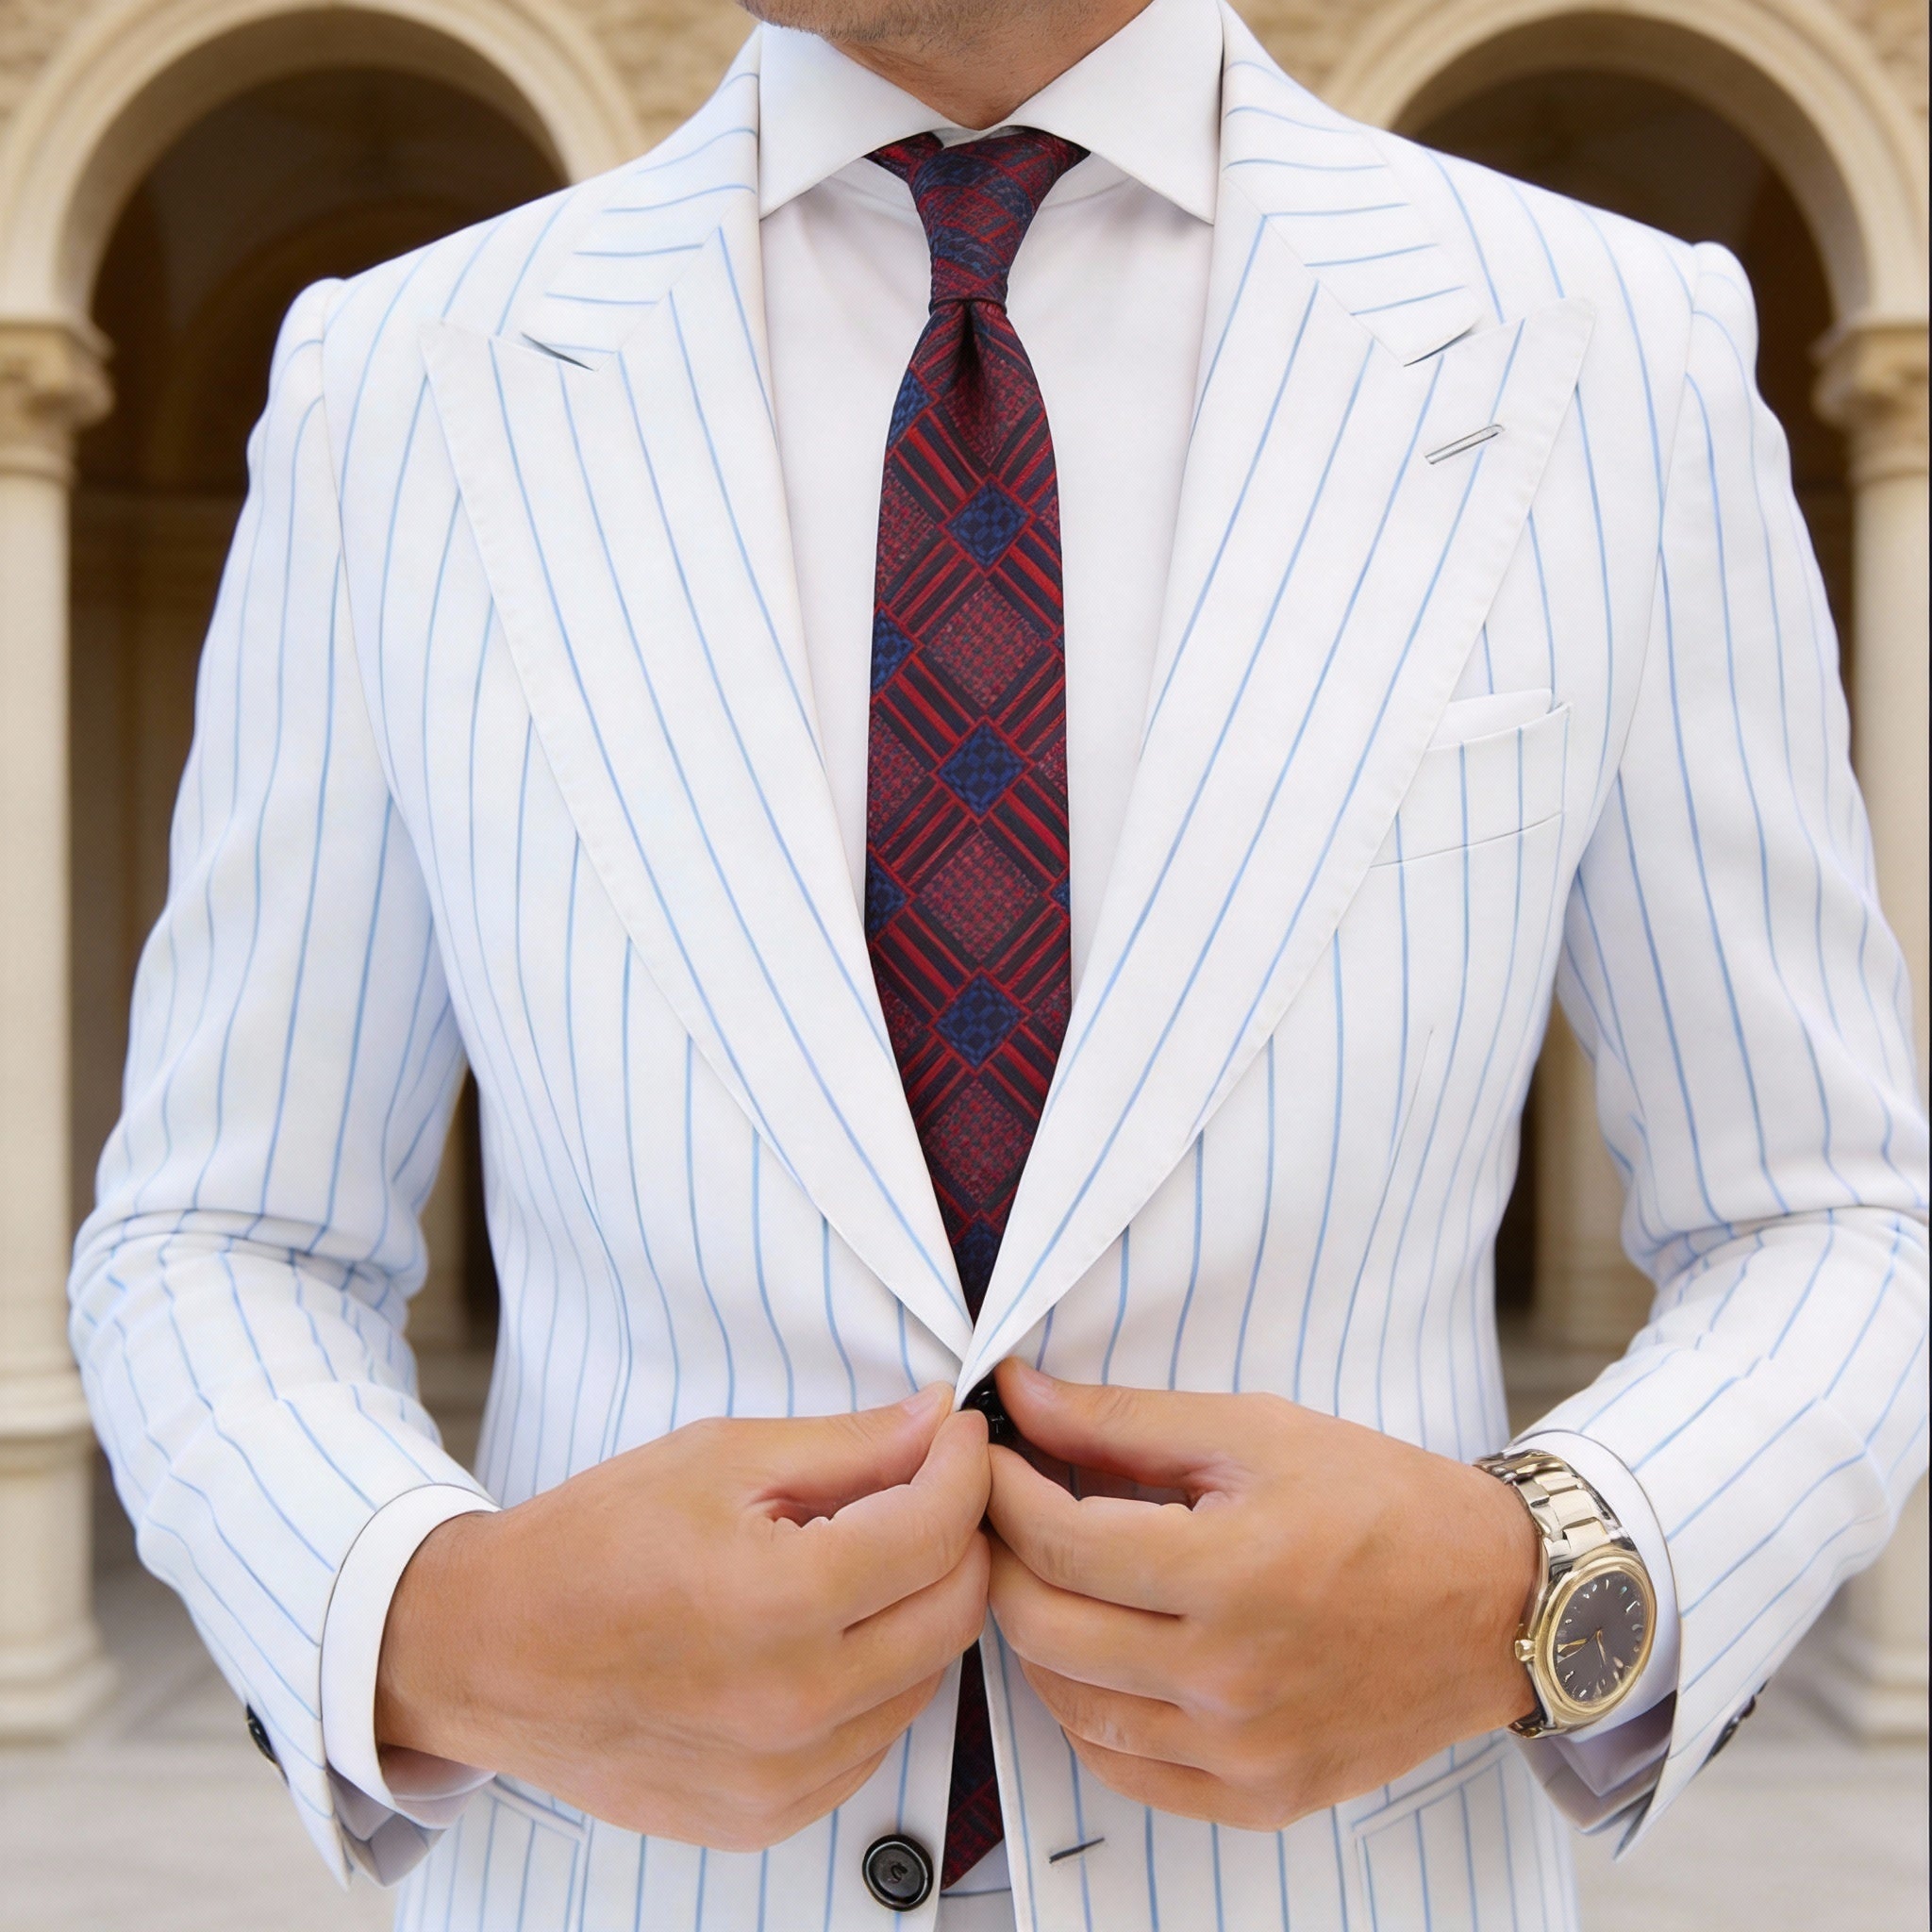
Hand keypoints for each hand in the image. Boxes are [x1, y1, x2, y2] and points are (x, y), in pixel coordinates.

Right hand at [376, 1386, 990, 1848]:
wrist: (488, 1652)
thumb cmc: (591, 1544)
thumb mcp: (720, 1458)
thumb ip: (848, 1446)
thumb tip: (937, 1424)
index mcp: (779, 1602)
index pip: (937, 1531)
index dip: (964, 1467)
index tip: (958, 1436)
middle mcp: (793, 1705)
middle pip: (955, 1612)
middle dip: (960, 1536)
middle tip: (929, 1488)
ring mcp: (784, 1777)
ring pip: (927, 1679)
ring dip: (921, 1608)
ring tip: (864, 1557)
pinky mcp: (768, 1817)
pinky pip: (874, 1740)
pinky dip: (877, 1679)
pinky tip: (827, 1632)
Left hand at [984, 1362, 1537, 1830]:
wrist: (1495, 1603)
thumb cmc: (1380, 1501)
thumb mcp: (1254, 1431)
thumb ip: (1123, 1420)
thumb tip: (1019, 1395)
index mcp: (1232, 1572)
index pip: (1059, 1541)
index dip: (1002, 1491)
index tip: (988, 1457)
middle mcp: (1231, 1677)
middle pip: (1045, 1627)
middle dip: (1003, 1558)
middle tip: (1004, 1512)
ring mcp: (1244, 1751)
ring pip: (1071, 1705)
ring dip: (1037, 1635)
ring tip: (1049, 1576)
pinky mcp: (1260, 1797)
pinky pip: (1127, 1771)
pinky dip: (1089, 1712)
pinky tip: (1097, 1655)